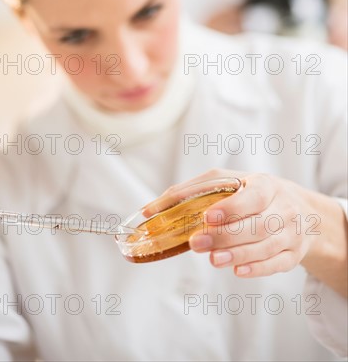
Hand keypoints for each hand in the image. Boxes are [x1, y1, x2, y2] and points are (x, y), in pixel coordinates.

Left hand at [142, 168, 318, 277]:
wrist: (301, 211)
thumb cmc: (253, 193)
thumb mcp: (230, 182)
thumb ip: (194, 190)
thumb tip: (152, 208)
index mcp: (267, 186)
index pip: (254, 196)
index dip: (232, 207)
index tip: (208, 216)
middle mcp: (283, 209)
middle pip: (257, 225)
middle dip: (226, 236)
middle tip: (197, 243)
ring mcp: (291, 234)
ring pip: (265, 247)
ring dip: (237, 255)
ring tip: (213, 260)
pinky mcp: (292, 255)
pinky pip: (276, 265)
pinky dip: (257, 269)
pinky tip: (237, 271)